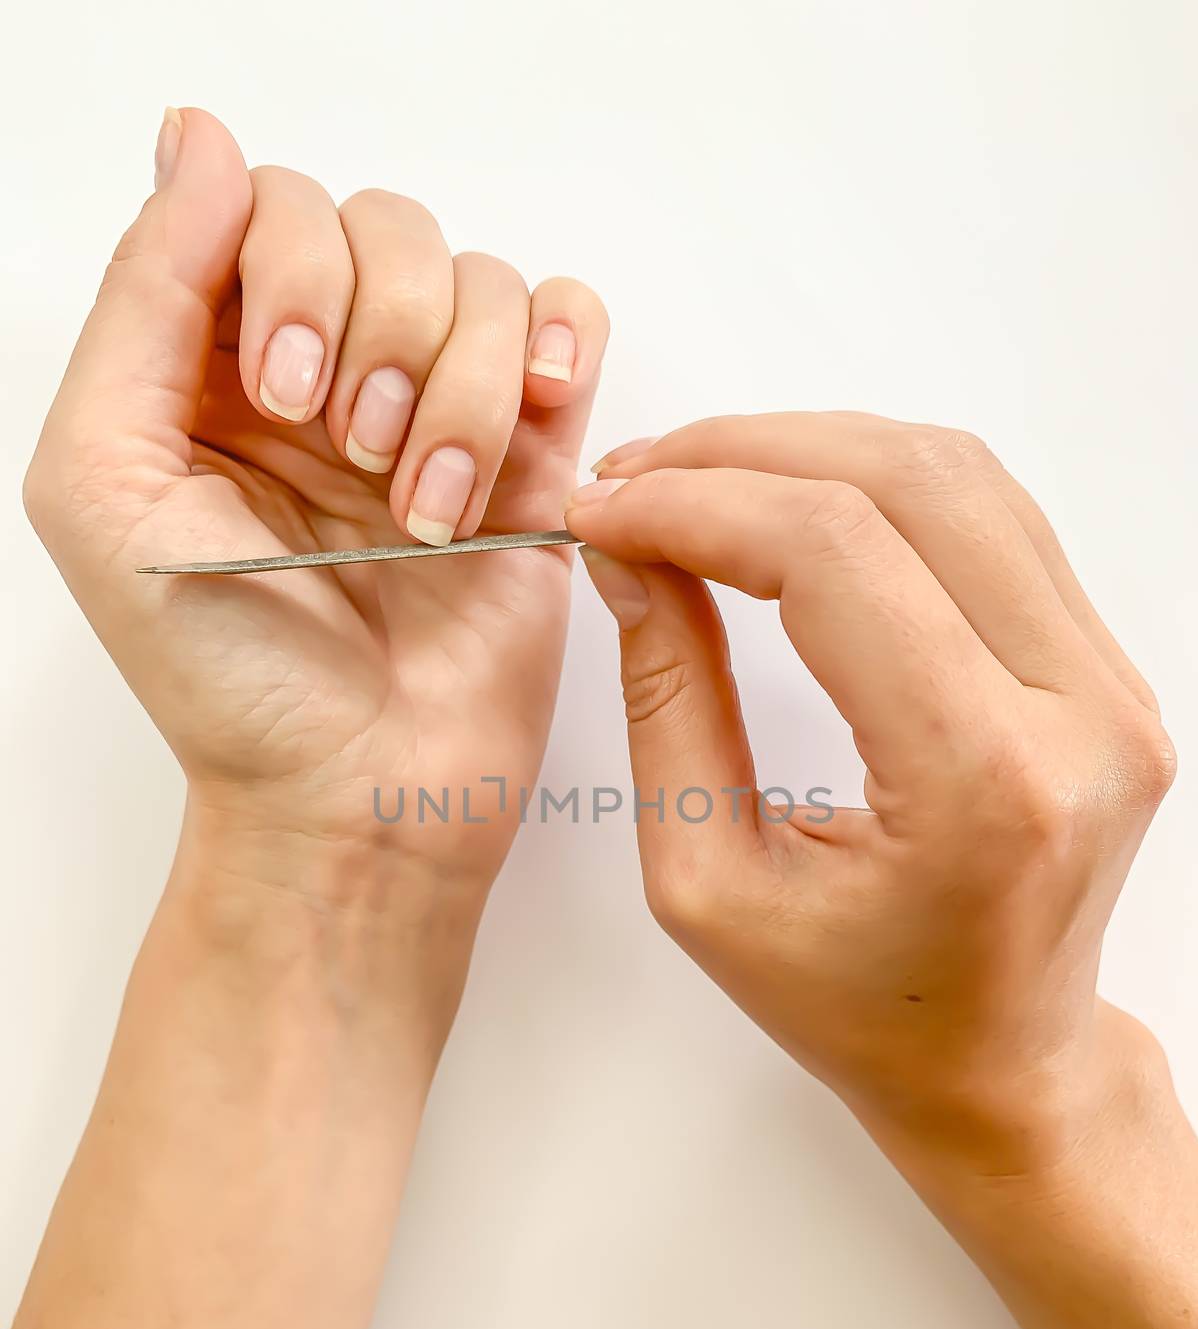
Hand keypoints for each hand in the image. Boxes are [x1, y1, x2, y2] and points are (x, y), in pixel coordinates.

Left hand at [23, 108, 607, 894]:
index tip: (286, 395)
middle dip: (379, 335)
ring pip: (479, 282)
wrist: (358, 798)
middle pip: (383, 226)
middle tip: (355, 455)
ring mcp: (436, 413)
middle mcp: (332, 375)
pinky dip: (557, 350)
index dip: (290, 271)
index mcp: (219, 371)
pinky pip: (566, 324)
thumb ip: (143, 302)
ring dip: (459, 392)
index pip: (266, 209)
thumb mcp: (108, 485)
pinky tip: (529, 428)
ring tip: (427, 511)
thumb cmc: (226, 679)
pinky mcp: (534, 462)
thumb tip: (198, 138)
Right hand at [565, 413, 1174, 1164]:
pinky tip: (789, 507)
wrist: (996, 1064)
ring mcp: (1113, 686)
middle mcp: (1079, 716)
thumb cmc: (855, 1009)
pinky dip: (877, 487)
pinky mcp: (1108, 671)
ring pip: (958, 477)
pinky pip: (992, 520)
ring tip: (696, 483)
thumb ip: (667, 703)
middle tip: (633, 481)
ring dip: (811, 452)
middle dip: (743, 455)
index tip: (601, 511)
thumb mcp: (709, 883)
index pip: (833, 557)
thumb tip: (627, 552)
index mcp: (983, 785)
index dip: (695, 506)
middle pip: (905, 484)